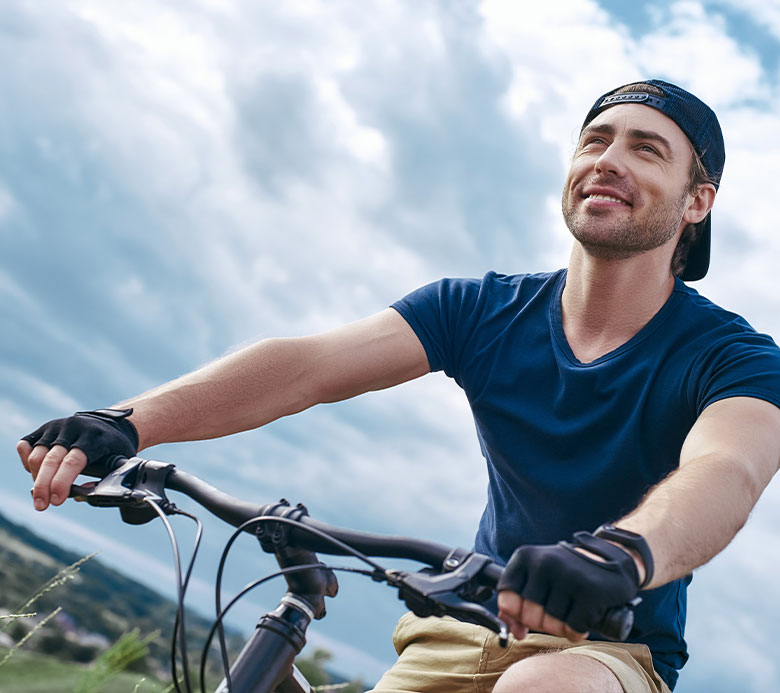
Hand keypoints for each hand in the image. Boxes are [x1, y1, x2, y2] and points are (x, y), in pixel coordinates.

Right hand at [17, 409, 137, 510]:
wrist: (108, 424)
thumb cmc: (114, 448)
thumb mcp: (120, 462)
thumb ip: (105, 481)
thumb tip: (79, 497)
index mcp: (94, 438)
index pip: (73, 461)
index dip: (62, 482)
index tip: (57, 500)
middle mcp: (73, 429)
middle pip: (51, 460)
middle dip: (43, 487)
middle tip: (42, 506)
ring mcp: (56, 427)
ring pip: (36, 456)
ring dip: (37, 478)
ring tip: (45, 492)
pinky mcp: (43, 429)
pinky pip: (25, 447)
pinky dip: (28, 464)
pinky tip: (38, 473)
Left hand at [496, 532, 640, 639]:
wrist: (612, 559)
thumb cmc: (568, 573)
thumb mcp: (537, 576)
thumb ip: (517, 600)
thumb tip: (512, 630)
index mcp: (525, 556)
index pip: (506, 598)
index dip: (516, 614)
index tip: (527, 614)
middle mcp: (544, 562)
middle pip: (529, 615)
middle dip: (541, 623)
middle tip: (554, 614)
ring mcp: (567, 575)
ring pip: (551, 624)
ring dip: (561, 628)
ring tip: (570, 612)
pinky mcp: (589, 591)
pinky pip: (573, 628)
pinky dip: (577, 631)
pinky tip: (583, 618)